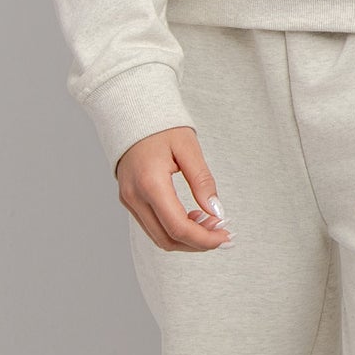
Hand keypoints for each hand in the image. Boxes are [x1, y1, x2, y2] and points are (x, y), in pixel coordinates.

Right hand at [116, 127, 231, 251]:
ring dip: (186, 238)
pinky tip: (192, 216)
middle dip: (197, 243)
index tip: (225, 236)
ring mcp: (129, 200)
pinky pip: (152, 226)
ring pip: (159, 237)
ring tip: (209, 223)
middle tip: (221, 232)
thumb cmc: (161, 126)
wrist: (131, 112)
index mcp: (150, 183)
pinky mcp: (129, 199)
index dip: (204, 239)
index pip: (178, 227)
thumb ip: (202, 182)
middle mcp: (135, 196)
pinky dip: (173, 229)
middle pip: (167, 239)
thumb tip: (217, 212)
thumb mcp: (189, 148)